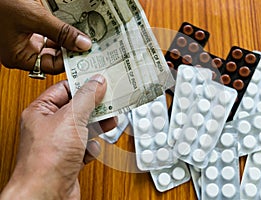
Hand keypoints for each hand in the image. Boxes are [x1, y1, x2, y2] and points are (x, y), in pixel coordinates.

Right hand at [0, 0, 91, 73]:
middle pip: (52, 57)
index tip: (84, 53)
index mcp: (17, 57)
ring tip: (78, 35)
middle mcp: (20, 52)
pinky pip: (47, 35)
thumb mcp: (34, 18)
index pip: (51, 67)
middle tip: (85, 44)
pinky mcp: (27, 30)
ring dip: (65, 40)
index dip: (69, 60)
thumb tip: (82, 44)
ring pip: (52, 46)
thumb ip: (60, 32)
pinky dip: (58, 31)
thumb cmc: (0, 3)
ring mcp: (23, 41)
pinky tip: (67, 27)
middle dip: (68, 50)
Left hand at [0, 74, 113, 199]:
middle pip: (78, 108)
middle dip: (95, 106)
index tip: (101, 79)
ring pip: (84, 127)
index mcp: (41, 112)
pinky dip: (91, 147)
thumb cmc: (47, 160)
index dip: (83, 83)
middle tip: (111, 99)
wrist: (47, 195)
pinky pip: (86, 146)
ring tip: (109, 121)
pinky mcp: (70, 158)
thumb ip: (86, 97)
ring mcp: (60, 143)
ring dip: (97, 126)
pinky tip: (89, 150)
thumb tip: (97, 82)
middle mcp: (49, 127)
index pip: (64, 89)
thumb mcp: (71, 118)